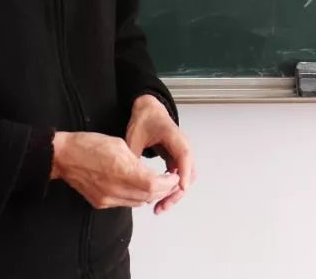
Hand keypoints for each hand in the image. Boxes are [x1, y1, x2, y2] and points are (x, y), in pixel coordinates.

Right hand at [50, 131, 178, 209]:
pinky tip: (138, 187)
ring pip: (139, 202)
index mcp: (121, 170)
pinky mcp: (101, 203)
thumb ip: (137, 162)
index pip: (154, 185)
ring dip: (151, 195)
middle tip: (170, 181)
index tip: (174, 177)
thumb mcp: (119, 144)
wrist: (64, 157)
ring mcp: (107, 198)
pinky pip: (125, 204)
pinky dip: (136, 197)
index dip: (168, 183)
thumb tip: (150, 174)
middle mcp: (115, 188)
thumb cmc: (88, 145)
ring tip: (157, 184)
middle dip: (163, 189)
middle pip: (148, 196)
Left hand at [125, 95, 195, 213]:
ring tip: (161, 206)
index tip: (180, 187)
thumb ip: (133, 155)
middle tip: (163, 205)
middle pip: (188, 172)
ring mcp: (180, 153)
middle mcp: (181, 145)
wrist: (149, 109)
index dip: (183, 173)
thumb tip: (127, 175)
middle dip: (177, 191)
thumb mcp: (135, 136)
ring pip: (185, 177)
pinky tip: (160, 197)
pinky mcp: (176, 158)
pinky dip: (172, 187)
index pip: (184, 155)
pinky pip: (178, 176)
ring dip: (175, 192)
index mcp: (173, 135)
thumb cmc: (145, 118)